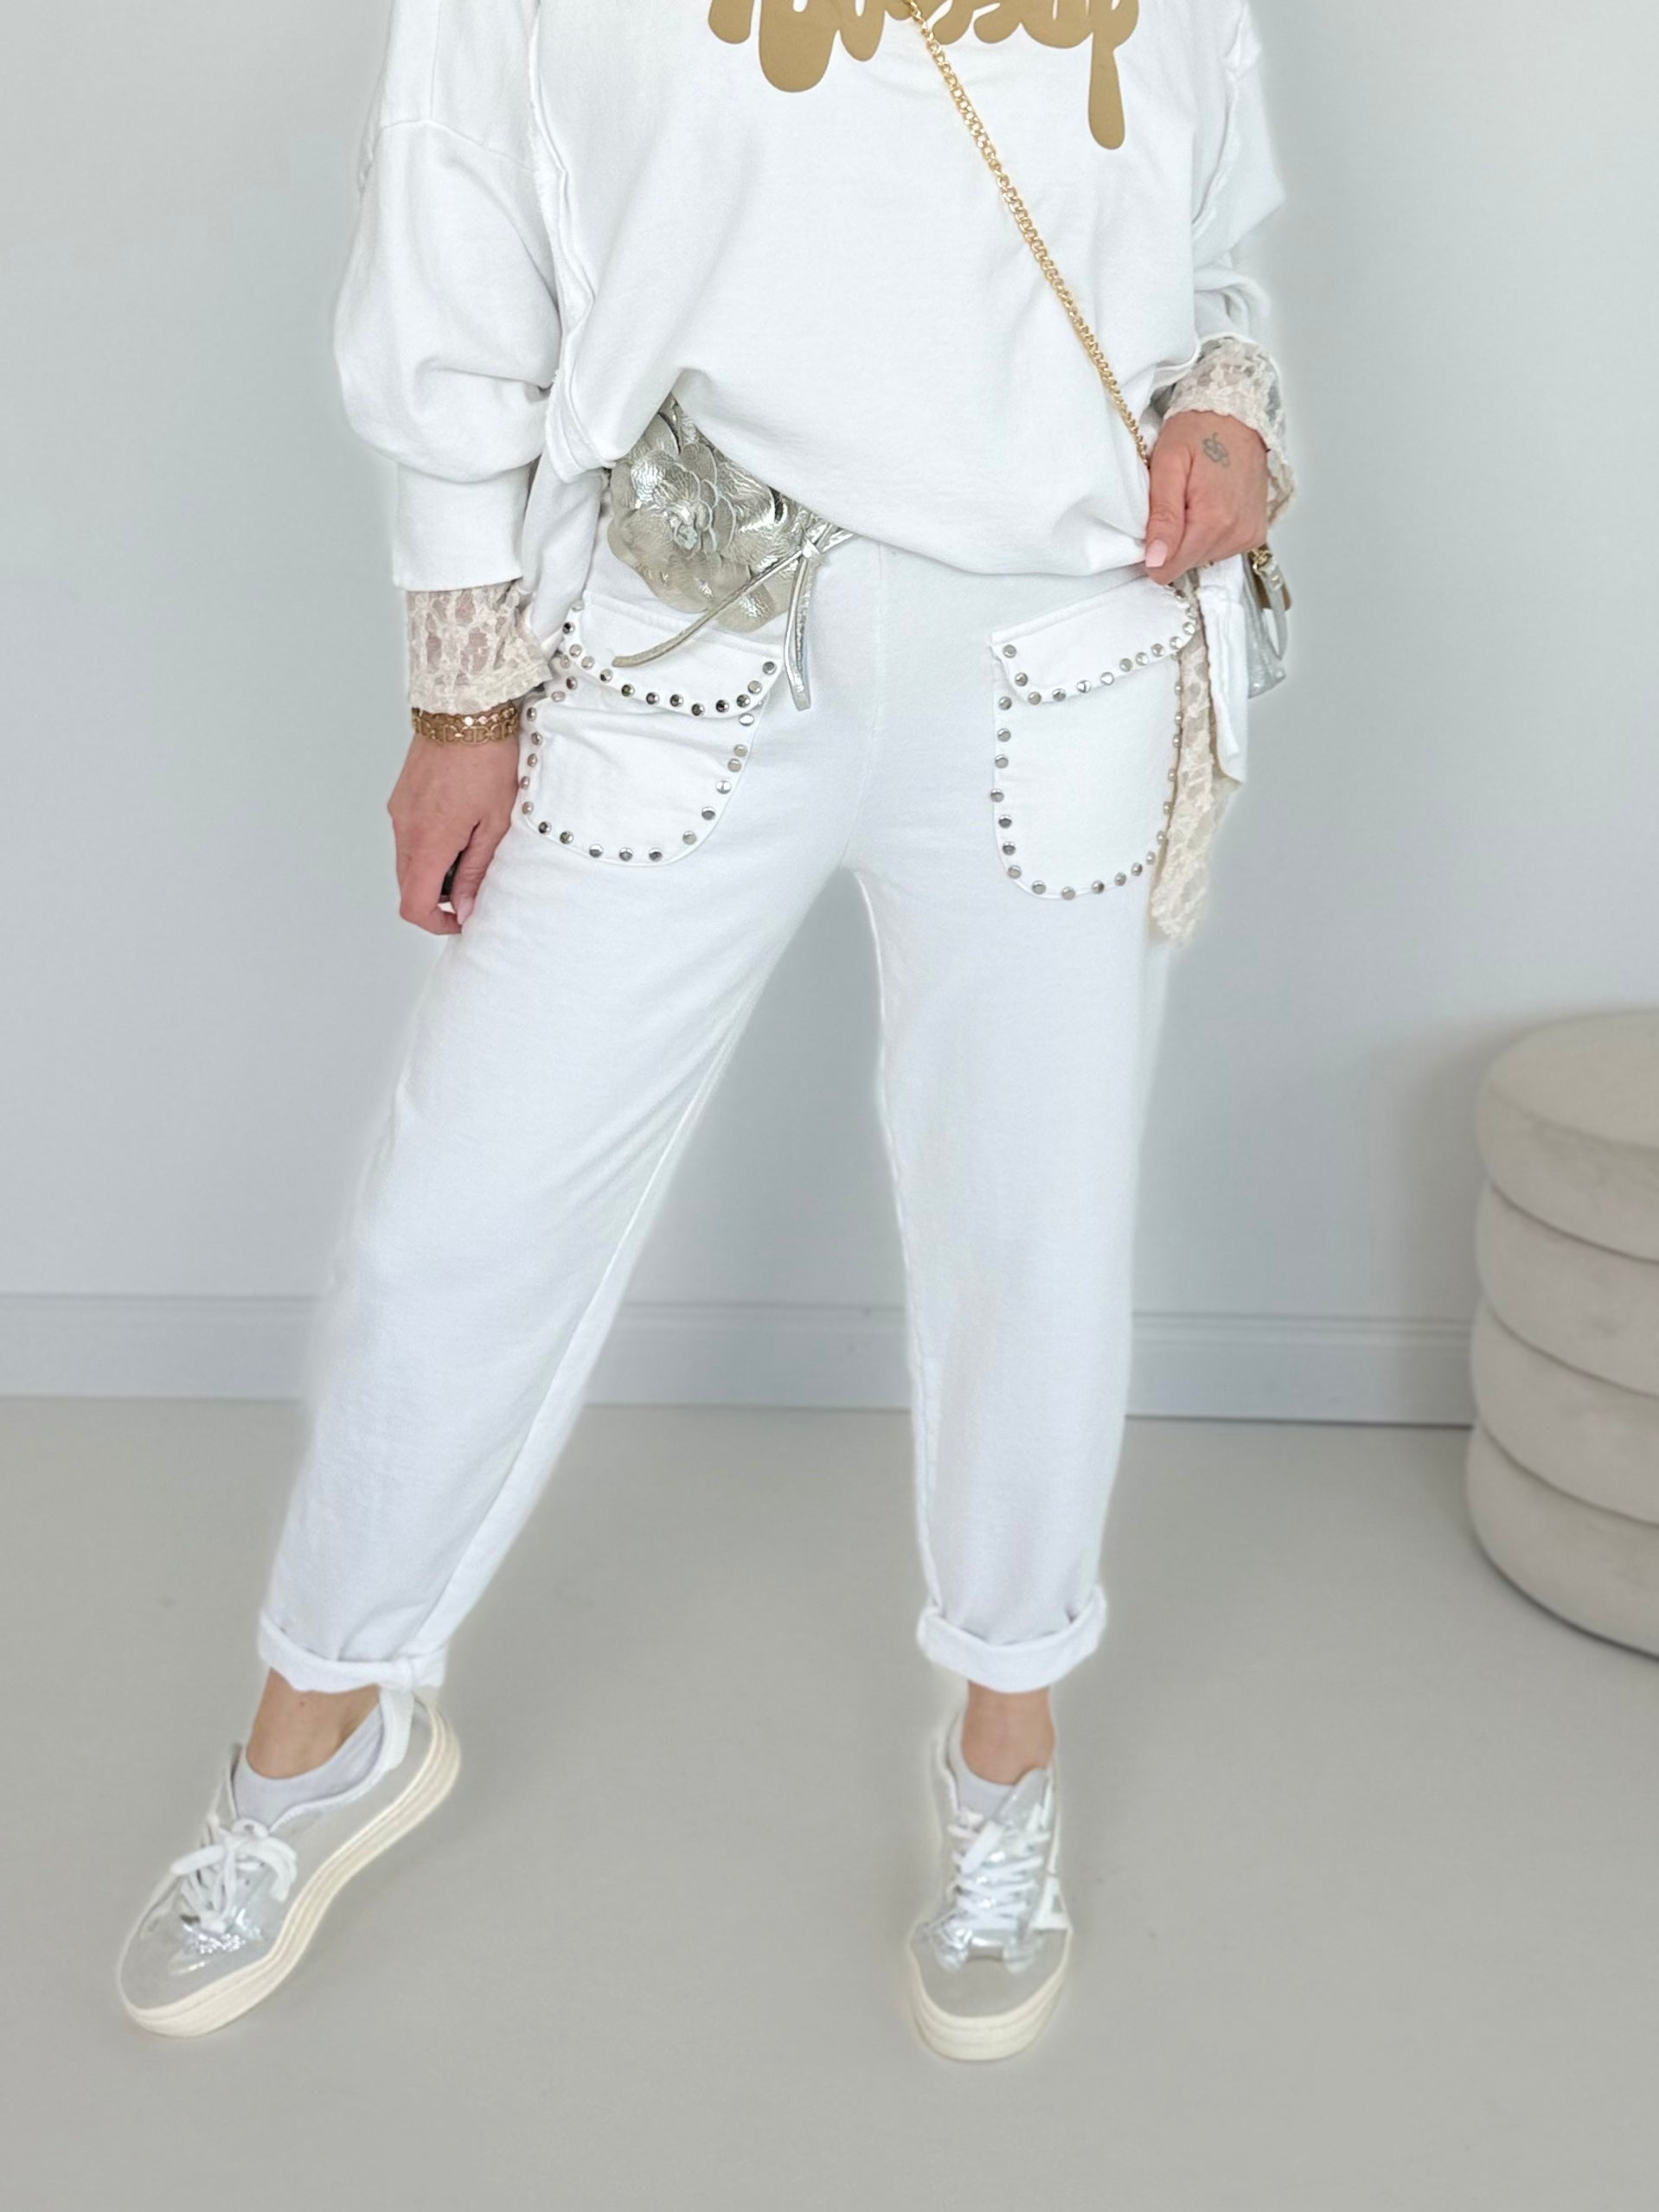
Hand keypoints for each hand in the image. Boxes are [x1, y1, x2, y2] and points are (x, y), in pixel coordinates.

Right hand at [387, 733, 517, 933]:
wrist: (464, 708)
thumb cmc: (487, 760)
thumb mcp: (495, 823)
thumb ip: (477, 871)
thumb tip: (464, 908)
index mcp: (428, 842)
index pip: (414, 905)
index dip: (437, 923)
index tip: (464, 917)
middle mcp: (405, 829)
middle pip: (409, 885)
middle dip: (440, 894)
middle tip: (475, 878)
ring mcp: (399, 811)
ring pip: (409, 859)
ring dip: (435, 866)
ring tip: (473, 841)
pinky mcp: (401, 796)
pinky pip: (410, 834)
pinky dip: (430, 843)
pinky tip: (460, 821)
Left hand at [1143, 411, 1268, 587]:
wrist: (1238, 414)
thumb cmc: (1200, 430)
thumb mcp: (1168, 464)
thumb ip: (1162, 516)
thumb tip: (1156, 561)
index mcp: (1213, 521)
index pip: (1168, 569)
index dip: (1153, 550)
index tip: (1154, 521)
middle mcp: (1236, 533)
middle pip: (1185, 564)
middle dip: (1173, 539)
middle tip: (1177, 500)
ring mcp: (1249, 535)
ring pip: (1202, 558)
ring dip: (1192, 535)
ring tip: (1195, 498)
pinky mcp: (1255, 533)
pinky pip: (1221, 549)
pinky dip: (1210, 533)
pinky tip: (1211, 505)